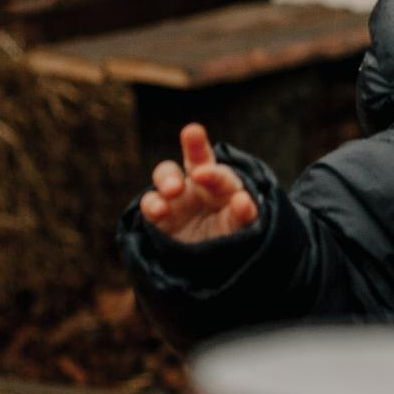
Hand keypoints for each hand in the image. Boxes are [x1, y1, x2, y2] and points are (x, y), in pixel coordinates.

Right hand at [139, 123, 257, 244]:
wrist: (209, 260)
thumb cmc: (229, 238)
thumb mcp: (240, 228)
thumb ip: (243, 215)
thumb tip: (243, 200)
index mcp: (223, 186)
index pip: (220, 174)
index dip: (212, 173)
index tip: (202, 174)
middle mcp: (199, 185)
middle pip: (195, 158)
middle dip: (194, 144)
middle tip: (193, 133)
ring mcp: (177, 198)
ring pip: (166, 175)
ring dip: (168, 178)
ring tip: (173, 190)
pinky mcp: (159, 217)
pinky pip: (150, 204)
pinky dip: (152, 204)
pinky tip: (160, 210)